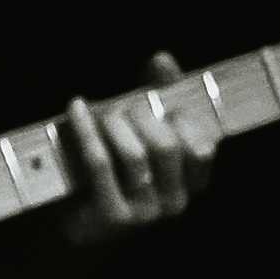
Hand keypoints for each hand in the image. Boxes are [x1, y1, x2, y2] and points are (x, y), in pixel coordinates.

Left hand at [58, 54, 211, 241]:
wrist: (79, 218)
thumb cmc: (116, 165)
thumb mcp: (142, 128)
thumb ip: (158, 94)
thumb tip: (163, 60)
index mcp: (193, 182)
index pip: (202, 145)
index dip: (184, 117)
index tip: (164, 97)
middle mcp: (176, 201)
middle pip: (166, 146)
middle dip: (142, 116)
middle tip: (121, 106)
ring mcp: (146, 213)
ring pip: (135, 155)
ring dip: (114, 123)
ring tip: (101, 111)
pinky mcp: (112, 216)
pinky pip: (99, 163)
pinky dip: (86, 129)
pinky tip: (77, 106)